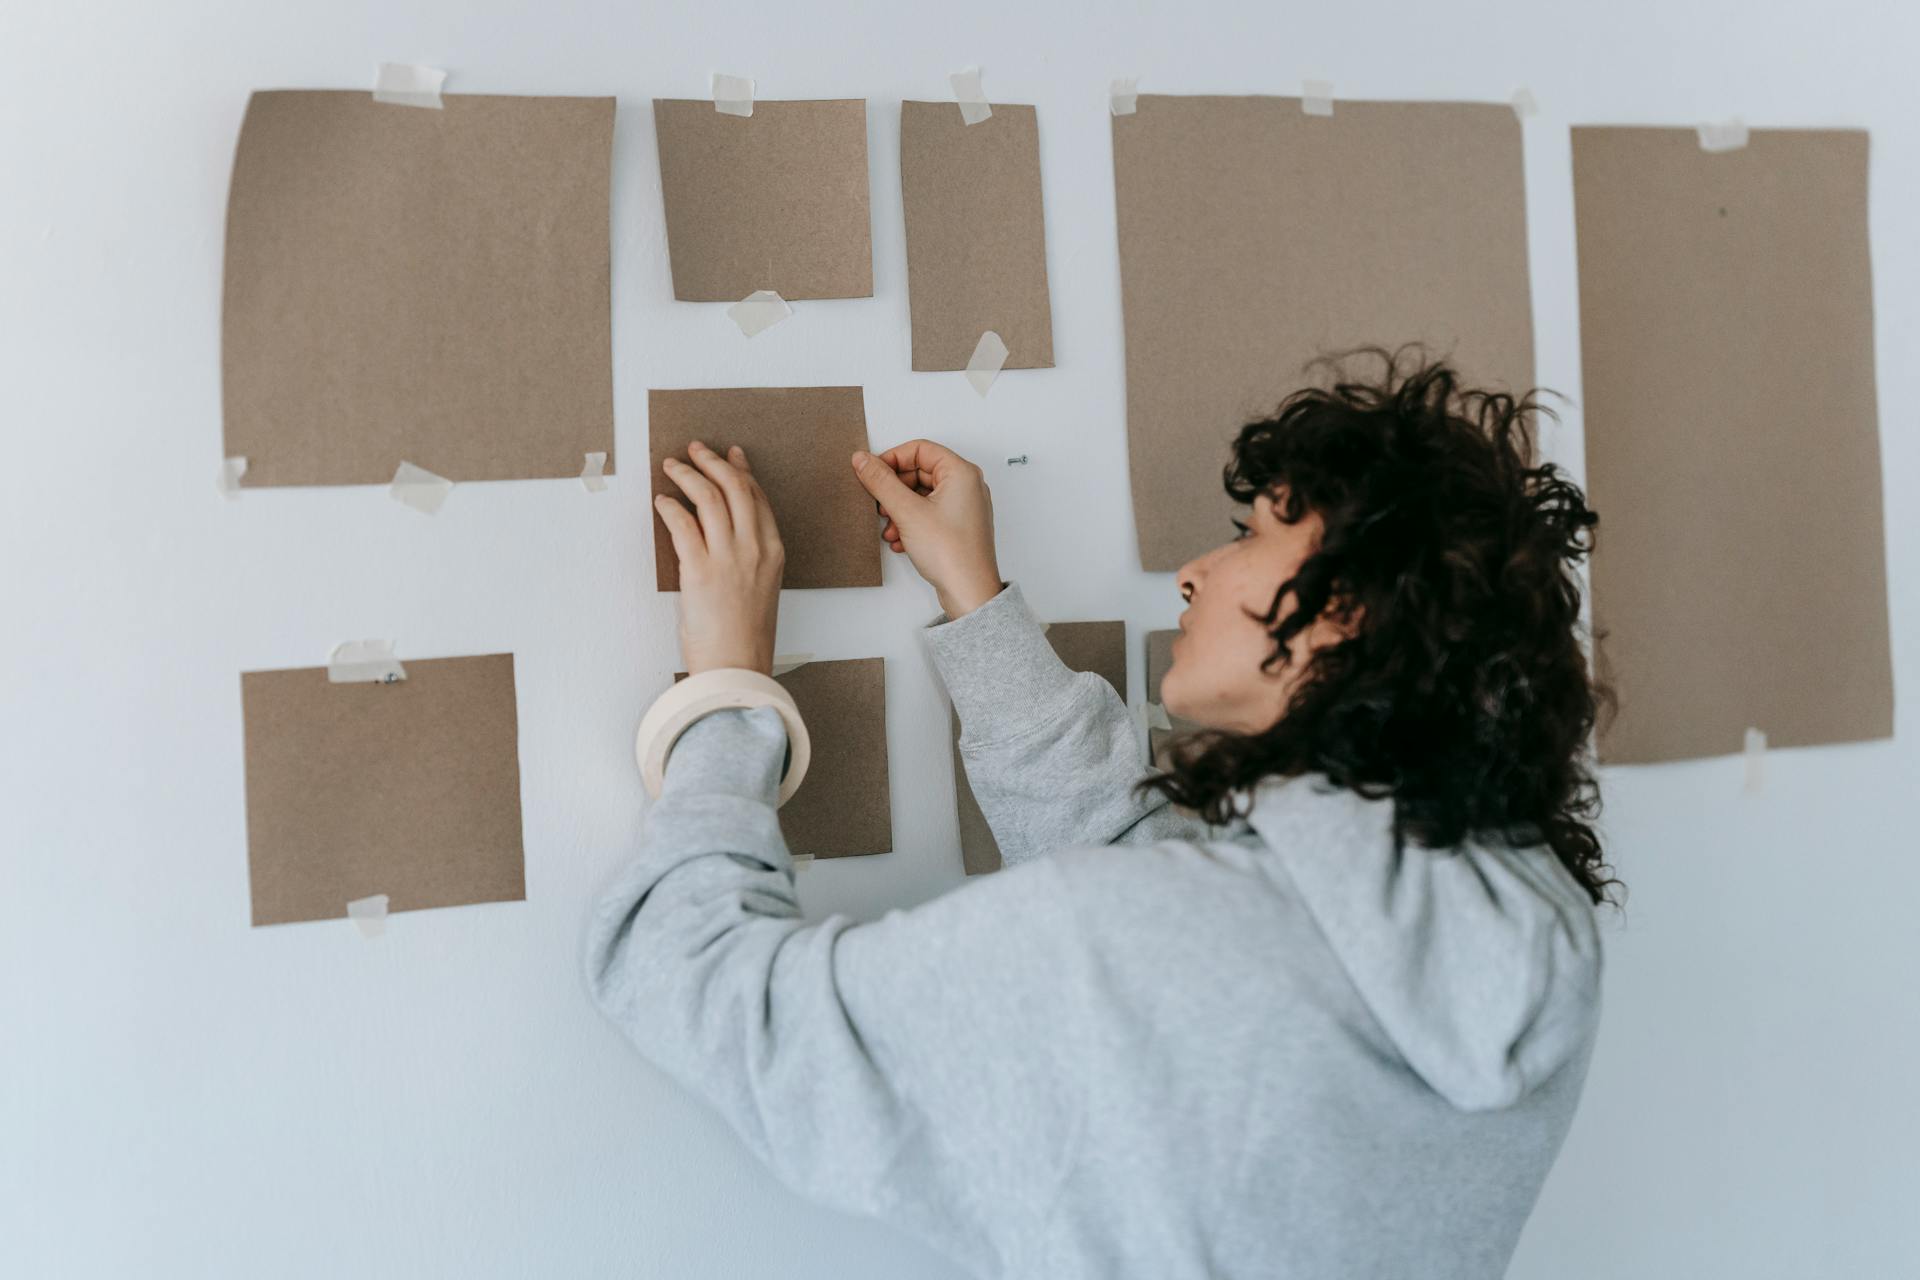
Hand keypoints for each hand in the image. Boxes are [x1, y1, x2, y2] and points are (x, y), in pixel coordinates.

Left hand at [655, 441, 782, 675]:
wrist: (737, 668)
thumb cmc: (745, 638)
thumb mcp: (760, 590)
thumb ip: (748, 559)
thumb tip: (720, 535)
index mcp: (774, 552)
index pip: (758, 498)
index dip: (741, 471)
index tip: (730, 455)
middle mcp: (754, 548)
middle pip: (734, 487)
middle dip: (712, 461)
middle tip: (696, 450)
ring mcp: (728, 557)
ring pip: (708, 497)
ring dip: (687, 475)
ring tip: (673, 466)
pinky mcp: (700, 570)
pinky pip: (682, 523)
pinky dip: (670, 507)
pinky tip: (662, 502)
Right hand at [850, 439, 1003, 618]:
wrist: (969, 592)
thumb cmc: (952, 554)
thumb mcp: (906, 511)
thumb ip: (881, 482)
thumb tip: (863, 460)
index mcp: (961, 472)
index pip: (919, 449)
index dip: (892, 459)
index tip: (872, 473)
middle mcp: (967, 486)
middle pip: (919, 472)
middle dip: (894, 490)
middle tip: (879, 504)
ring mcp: (964, 507)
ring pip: (922, 495)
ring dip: (900, 510)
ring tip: (889, 527)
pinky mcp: (958, 526)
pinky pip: (929, 513)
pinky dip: (911, 522)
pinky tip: (900, 540)